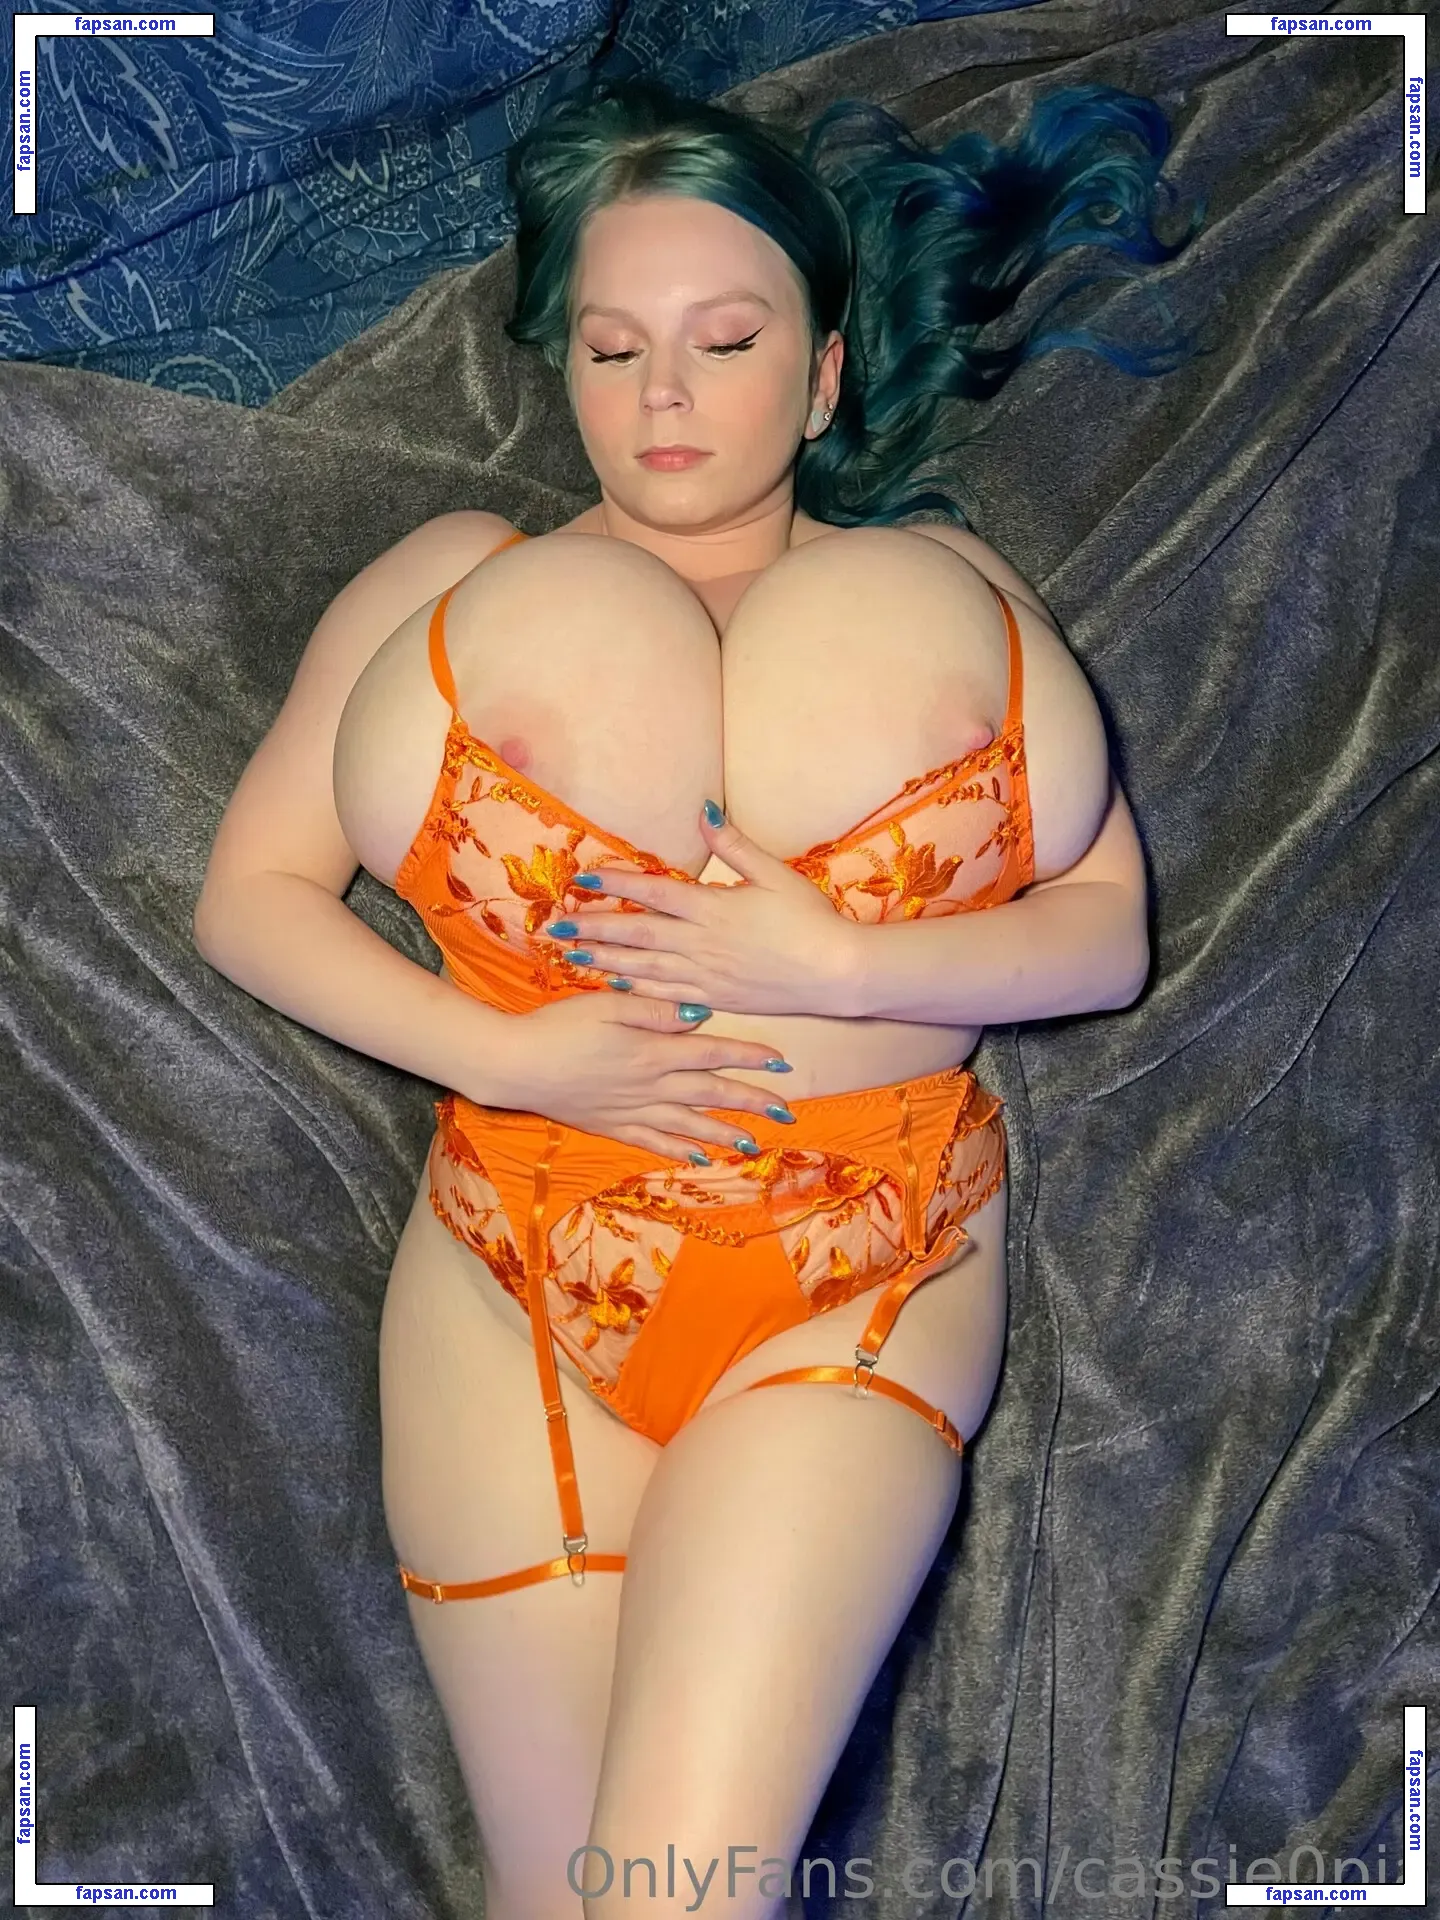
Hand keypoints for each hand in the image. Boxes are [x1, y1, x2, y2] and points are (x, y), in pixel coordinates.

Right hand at [489, 989, 799, 1163]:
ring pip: (688, 1124)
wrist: (515, 1064)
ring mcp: (632, 1110)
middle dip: (751, 1101)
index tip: (782, 1062)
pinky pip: (653, 1142)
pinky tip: (698, 1156)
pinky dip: (678, 1150)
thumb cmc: (559, 1025)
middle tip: (786, 1112)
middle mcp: (650, 1085)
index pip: (713, 1052)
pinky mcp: (611, 1126)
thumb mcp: (608, 1004)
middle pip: (711, 1094)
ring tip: (754, 1141)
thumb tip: (702, 1017)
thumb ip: (657, 1011)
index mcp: (653, 1050)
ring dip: (724, 1132)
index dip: (750, 1056)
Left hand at [545, 803, 858, 1017]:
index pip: (652, 893)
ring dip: (605, 960)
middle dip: (594, 928)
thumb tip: (703, 809)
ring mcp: (706, 975)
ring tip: (572, 955)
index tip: (582, 880)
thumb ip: (733, 845)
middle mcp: (701, 943)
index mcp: (712, 908)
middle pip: (637, 935)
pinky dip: (637, 991)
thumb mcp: (774, 873)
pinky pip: (667, 996)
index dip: (615, 886)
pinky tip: (614, 986)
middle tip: (555, 927)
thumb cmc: (810, 920)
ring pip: (644, 968)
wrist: (836, 973)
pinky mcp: (716, 998)